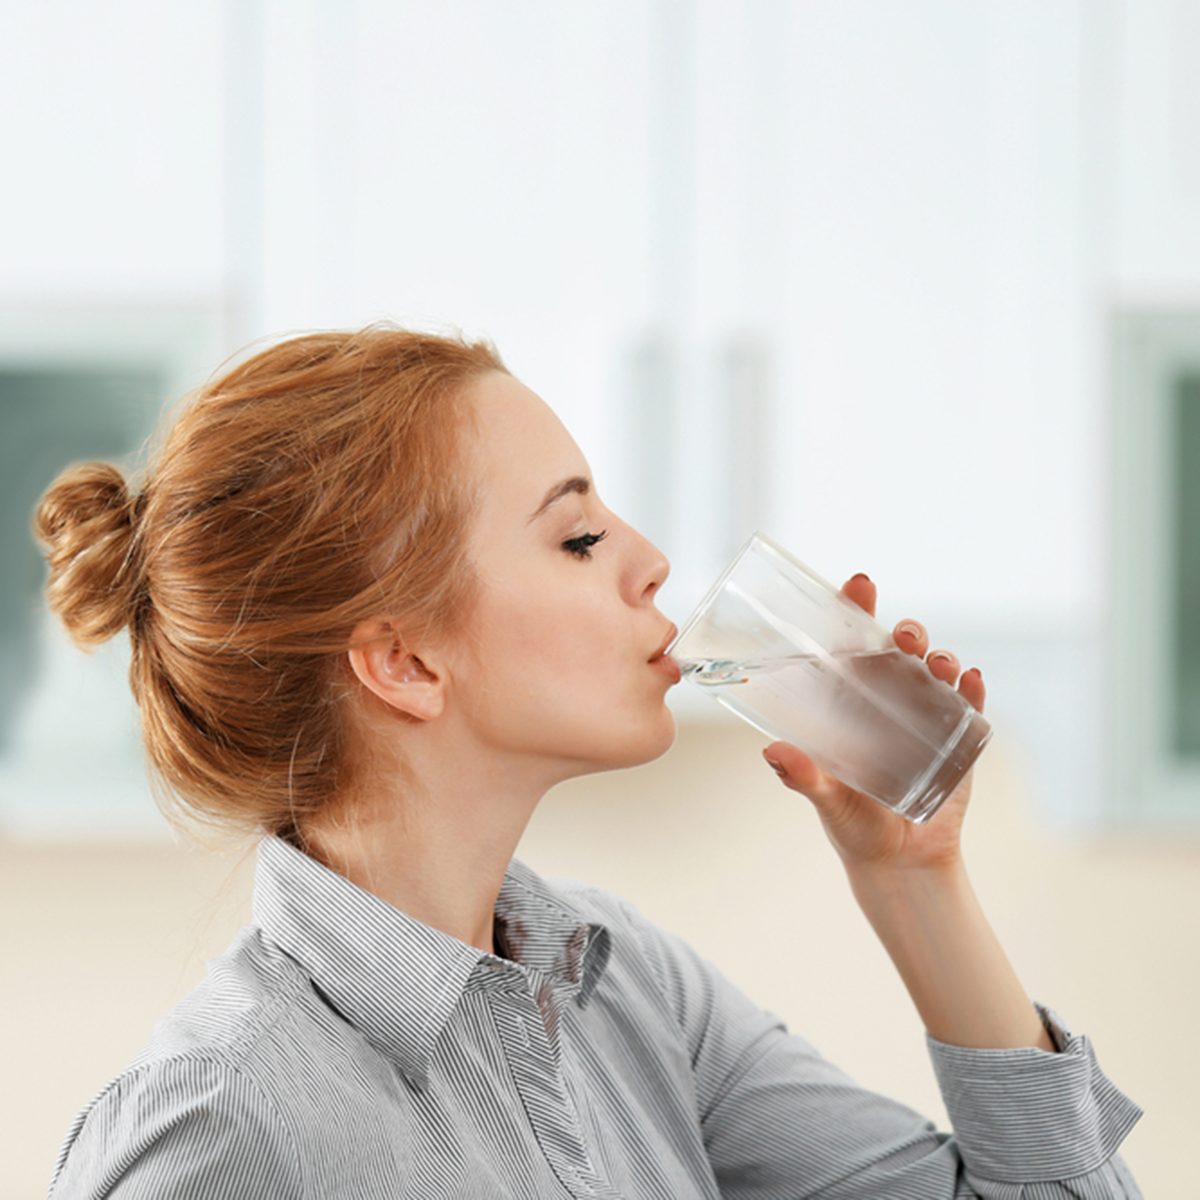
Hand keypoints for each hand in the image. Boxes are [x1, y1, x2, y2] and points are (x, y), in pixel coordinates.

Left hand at [762, 573, 985, 873]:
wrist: (900, 863)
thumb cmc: (854, 824)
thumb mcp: (826, 798)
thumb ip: (804, 777)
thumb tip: (773, 751)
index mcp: (851, 702)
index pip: (852, 645)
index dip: (856, 611)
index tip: (859, 583)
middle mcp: (889, 700)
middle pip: (899, 651)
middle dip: (906, 633)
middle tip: (904, 636)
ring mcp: (927, 717)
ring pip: (936, 671)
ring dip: (941, 657)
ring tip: (937, 662)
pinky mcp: (960, 741)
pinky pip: (972, 706)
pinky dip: (975, 690)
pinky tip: (973, 681)